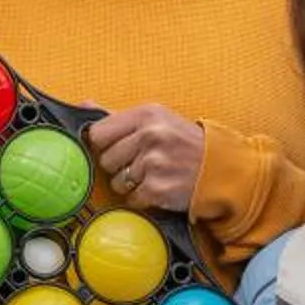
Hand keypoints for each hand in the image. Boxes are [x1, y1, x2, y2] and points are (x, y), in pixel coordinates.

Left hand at [88, 104, 203, 211]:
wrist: (222, 169)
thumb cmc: (185, 144)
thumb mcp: (156, 120)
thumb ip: (118, 117)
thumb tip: (82, 105)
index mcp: (146, 115)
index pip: (98, 134)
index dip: (106, 145)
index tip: (120, 148)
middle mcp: (149, 136)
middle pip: (106, 160)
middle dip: (120, 166)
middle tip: (143, 163)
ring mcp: (153, 163)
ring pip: (116, 183)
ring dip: (131, 185)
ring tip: (155, 175)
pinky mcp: (157, 189)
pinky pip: (132, 199)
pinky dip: (143, 199)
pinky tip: (160, 188)